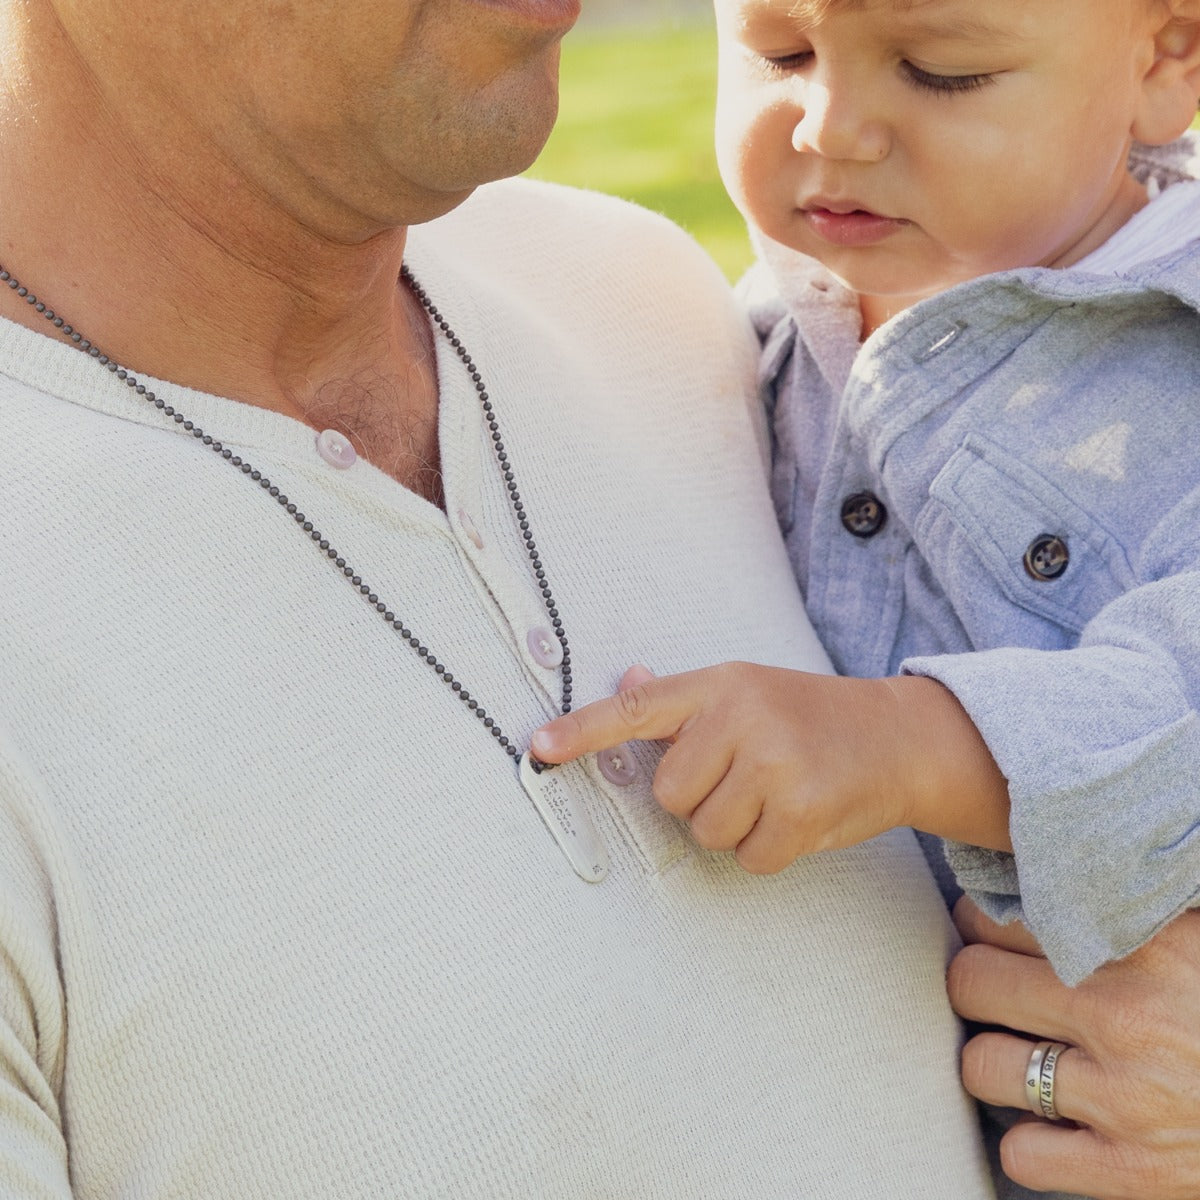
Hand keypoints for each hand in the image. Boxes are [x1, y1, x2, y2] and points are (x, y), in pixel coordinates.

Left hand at [531, 661, 1005, 871]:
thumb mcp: (750, 689)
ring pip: (704, 830)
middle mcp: (742, 716)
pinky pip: (748, 857)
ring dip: (734, 826)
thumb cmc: (812, 716)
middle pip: (669, 793)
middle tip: (746, 778)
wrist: (899, 736)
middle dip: (700, 799)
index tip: (540, 748)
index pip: (637, 708)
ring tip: (775, 794)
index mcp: (720, 683)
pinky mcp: (800, 810)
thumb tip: (626, 679)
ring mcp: (773, 762)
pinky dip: (769, 850)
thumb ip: (687, 700)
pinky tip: (797, 818)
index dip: (584, 731)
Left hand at [948, 897, 1199, 1199]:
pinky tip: (1060, 1126)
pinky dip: (1031, 1143)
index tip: (989, 932)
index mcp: (1143, 943)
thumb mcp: (1189, 938)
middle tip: (995, 993)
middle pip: (971, 980)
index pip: (1001, 912)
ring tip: (1023, 1056)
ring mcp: (1126, 1095)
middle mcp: (1126, 1012)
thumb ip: (1128, 907)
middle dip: (975, 986)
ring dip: (994, 1063)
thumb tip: (1050, 864)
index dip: (983, 922)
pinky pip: (1022, 1152)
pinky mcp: (1132, 1171)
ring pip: (981, 1064)